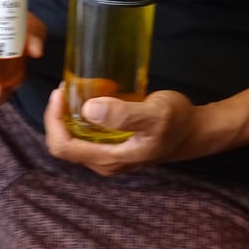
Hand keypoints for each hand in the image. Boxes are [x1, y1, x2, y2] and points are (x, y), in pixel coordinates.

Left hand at [43, 86, 196, 175]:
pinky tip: (93, 95)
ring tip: (78, 87)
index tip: (61, 92)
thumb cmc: (176, 122)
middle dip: (59, 114)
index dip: (53, 120)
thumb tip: (88, 109)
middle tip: (68, 86)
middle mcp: (103, 162)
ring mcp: (107, 155)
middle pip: (64, 142)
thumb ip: (123, 114)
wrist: (194, 131)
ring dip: (70, 112)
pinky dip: (82, 113)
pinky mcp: (112, 145)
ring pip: (74, 136)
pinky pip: (86, 132)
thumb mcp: (155, 114)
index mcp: (108, 159)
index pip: (62, 146)